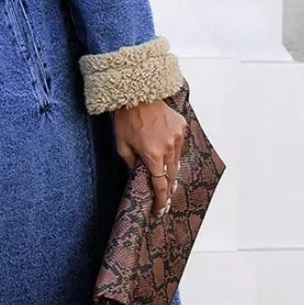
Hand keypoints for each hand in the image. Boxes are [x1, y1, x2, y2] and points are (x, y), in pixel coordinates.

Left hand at [112, 99, 187, 216]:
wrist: (138, 94)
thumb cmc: (126, 119)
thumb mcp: (121, 145)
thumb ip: (130, 164)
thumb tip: (135, 176)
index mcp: (153, 156)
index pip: (160, 185)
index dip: (161, 199)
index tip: (160, 209)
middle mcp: (169, 148)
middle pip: (172, 175)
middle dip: (167, 187)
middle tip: (164, 197)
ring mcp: (178, 137)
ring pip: (177, 161)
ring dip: (170, 168)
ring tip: (164, 173)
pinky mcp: (182, 127)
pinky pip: (180, 145)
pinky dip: (173, 150)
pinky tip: (165, 148)